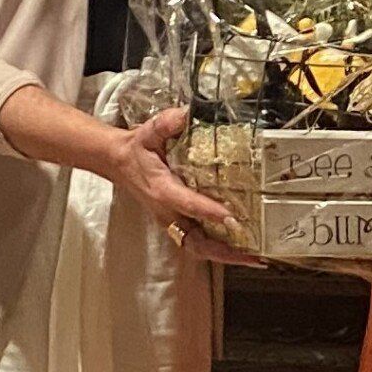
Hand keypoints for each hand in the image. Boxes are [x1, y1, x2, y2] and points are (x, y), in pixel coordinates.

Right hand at [104, 107, 261, 265]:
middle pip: (197, 242)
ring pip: (199, 247)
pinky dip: (219, 249)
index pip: (187, 203)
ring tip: (254, 258)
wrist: (118, 163)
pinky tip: (241, 249)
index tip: (232, 217)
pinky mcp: (176, 224)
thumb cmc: (136, 149)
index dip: (209, 211)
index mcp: (162, 190)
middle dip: (224, 251)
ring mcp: (172, 222)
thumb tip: (185, 114)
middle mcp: (167, 212)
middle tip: (252, 255)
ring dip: (225, 255)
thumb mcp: (147, 132)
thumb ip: (165, 123)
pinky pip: (198, 242)